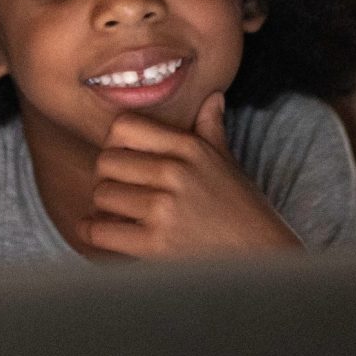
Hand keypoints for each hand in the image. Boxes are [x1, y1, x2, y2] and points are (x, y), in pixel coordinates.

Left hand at [84, 92, 300, 259]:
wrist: (261, 257)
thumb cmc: (242, 210)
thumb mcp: (227, 163)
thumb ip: (211, 129)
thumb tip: (212, 98)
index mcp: (190, 148)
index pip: (124, 126)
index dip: (113, 143)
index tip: (121, 162)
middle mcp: (175, 172)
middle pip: (106, 161)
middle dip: (106, 178)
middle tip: (118, 192)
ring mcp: (165, 208)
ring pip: (102, 194)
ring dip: (103, 209)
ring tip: (118, 216)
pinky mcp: (156, 244)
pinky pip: (100, 230)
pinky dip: (94, 233)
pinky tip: (107, 234)